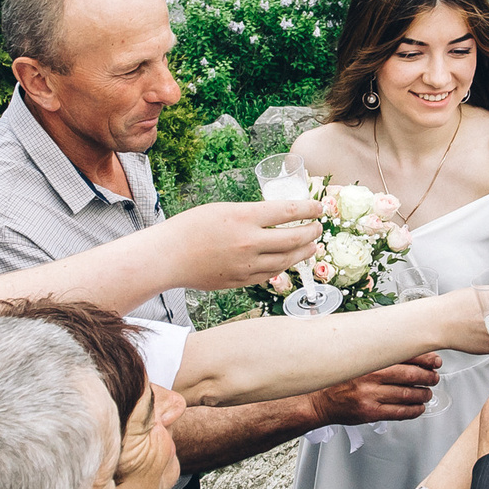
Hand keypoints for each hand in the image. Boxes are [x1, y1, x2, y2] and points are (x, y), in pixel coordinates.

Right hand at [167, 200, 323, 290]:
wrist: (168, 256)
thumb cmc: (190, 228)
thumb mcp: (223, 210)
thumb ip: (250, 215)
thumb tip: (275, 218)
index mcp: (244, 217)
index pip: (288, 211)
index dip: (309, 208)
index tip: (320, 207)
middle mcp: (249, 242)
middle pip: (293, 238)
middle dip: (312, 232)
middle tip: (319, 227)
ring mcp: (246, 264)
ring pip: (286, 260)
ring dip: (303, 252)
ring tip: (312, 246)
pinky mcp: (241, 280)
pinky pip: (270, 274)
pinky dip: (283, 266)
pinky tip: (288, 261)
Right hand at [314, 356, 440, 425]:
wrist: (320, 400)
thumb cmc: (340, 380)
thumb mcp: (358, 361)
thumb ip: (380, 356)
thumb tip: (410, 353)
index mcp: (369, 360)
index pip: (405, 356)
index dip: (425, 359)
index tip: (435, 361)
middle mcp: (371, 376)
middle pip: (411, 375)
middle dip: (428, 377)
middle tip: (434, 378)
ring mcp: (371, 395)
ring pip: (408, 394)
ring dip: (423, 394)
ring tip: (427, 393)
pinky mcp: (370, 412)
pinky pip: (399, 412)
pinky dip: (414, 410)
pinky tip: (418, 407)